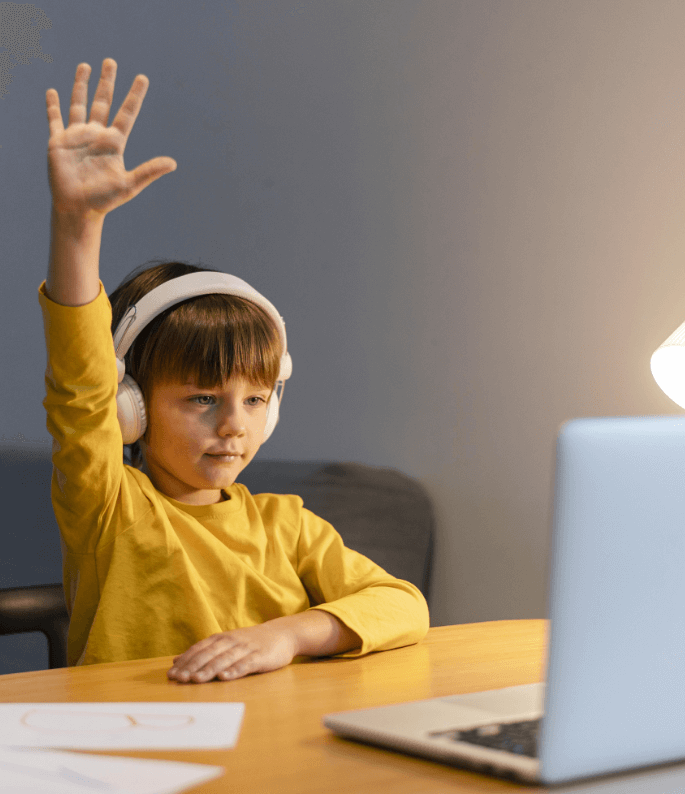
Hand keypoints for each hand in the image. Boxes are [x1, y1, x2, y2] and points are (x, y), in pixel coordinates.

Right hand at [46, 58, 175, 217]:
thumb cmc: (105, 200)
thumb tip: (173, 163)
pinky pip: (55, 119)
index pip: (127, 113)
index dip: (135, 96)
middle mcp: (97, 135)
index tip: (143, 78)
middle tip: (111, 61)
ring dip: (81, 85)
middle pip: (103, 102)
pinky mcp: (59, 142)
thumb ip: (149, 171)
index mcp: (114, 143)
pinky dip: (53, 105)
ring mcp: (77, 137)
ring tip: (85, 66)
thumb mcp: (129, 185)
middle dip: (107, 82)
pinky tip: (53, 92)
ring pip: (80, 104)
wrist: (78, 209)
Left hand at [167, 623, 298, 683]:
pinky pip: (246, 664)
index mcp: (221, 639)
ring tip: (196, 680)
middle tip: (179, 679)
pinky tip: (225, 677)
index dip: (185, 661)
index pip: (200, 649)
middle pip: (209, 654)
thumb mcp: (225, 644)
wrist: (282, 634)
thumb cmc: (250, 642)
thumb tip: (176, 660)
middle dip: (193, 666)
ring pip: (225, 659)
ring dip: (209, 669)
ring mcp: (246, 648)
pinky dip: (234, 670)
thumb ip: (202, 652)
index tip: (171, 675)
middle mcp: (232, 641)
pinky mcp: (260, 656)